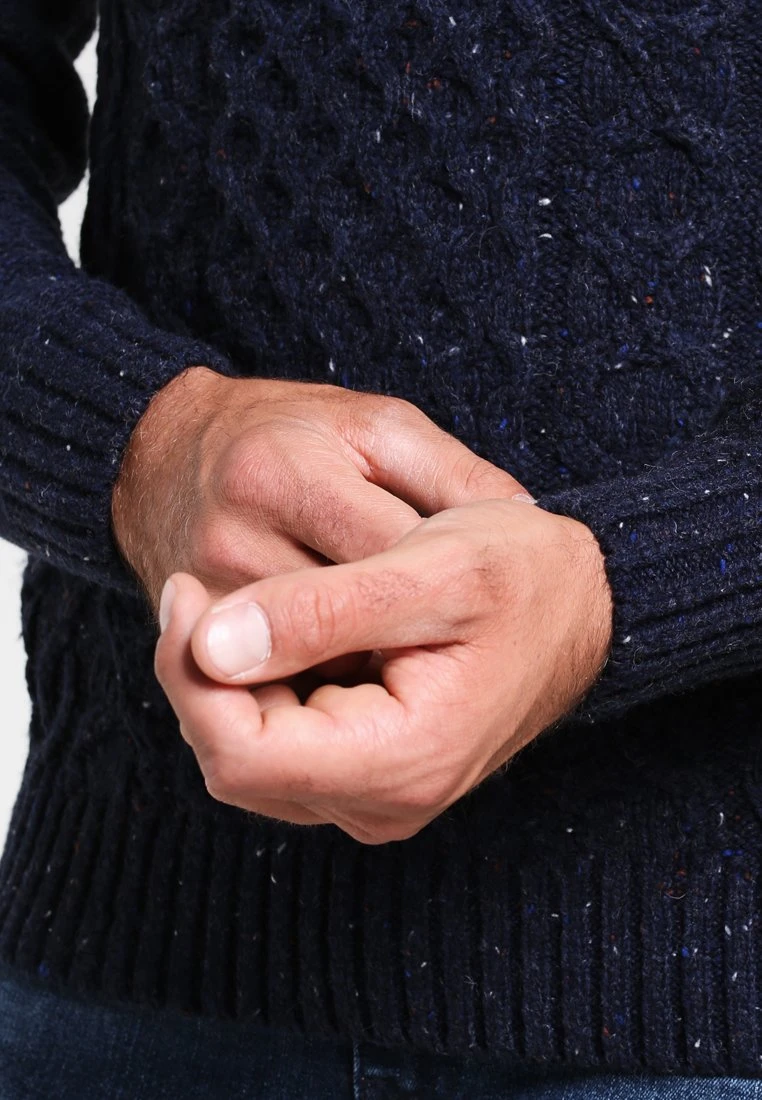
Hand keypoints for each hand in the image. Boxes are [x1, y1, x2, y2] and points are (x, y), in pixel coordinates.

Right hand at [111, 367, 530, 675]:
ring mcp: (208, 592)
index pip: (388, 553)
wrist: (163, 458)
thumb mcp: (376, 425)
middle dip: (415, 635)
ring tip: (423, 664)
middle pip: (352, 620)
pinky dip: (330, 681)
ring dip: (374, 668)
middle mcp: (234, 538)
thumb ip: (448, 472)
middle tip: (470, 650)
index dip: (448, 583)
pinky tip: (368, 675)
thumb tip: (527, 518)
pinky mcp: (197, 631)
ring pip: (317, 663)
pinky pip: (281, 680)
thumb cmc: (286, 432)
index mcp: (282, 472)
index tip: (497, 603)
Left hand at [154, 497, 613, 843]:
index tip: (185, 593)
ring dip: (224, 685)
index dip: (189, 676)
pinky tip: (273, 637)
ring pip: (247, 758)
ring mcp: (377, 797)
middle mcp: (385, 801)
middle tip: (198, 592)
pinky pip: (279, 748)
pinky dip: (257, 693)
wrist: (583, 607)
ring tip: (235, 607)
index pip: (239, 755)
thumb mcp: (433, 569)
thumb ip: (322, 610)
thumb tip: (209, 645)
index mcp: (404, 759)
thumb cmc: (524, 576)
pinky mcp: (370, 776)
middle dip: (200, 677)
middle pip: (234, 761)